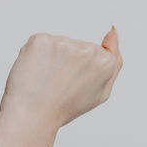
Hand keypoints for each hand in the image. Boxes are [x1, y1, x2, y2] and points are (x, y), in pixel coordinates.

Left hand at [0, 27, 122, 128]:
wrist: (32, 115)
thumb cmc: (64, 107)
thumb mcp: (100, 92)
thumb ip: (114, 62)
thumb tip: (113, 31)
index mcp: (105, 62)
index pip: (98, 53)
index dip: (82, 70)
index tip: (73, 81)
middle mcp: (86, 49)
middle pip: (77, 47)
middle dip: (67, 62)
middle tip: (58, 85)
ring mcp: (62, 42)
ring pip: (58, 45)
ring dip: (51, 58)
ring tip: (45, 80)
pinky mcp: (40, 40)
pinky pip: (40, 43)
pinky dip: (36, 55)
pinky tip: (34, 72)